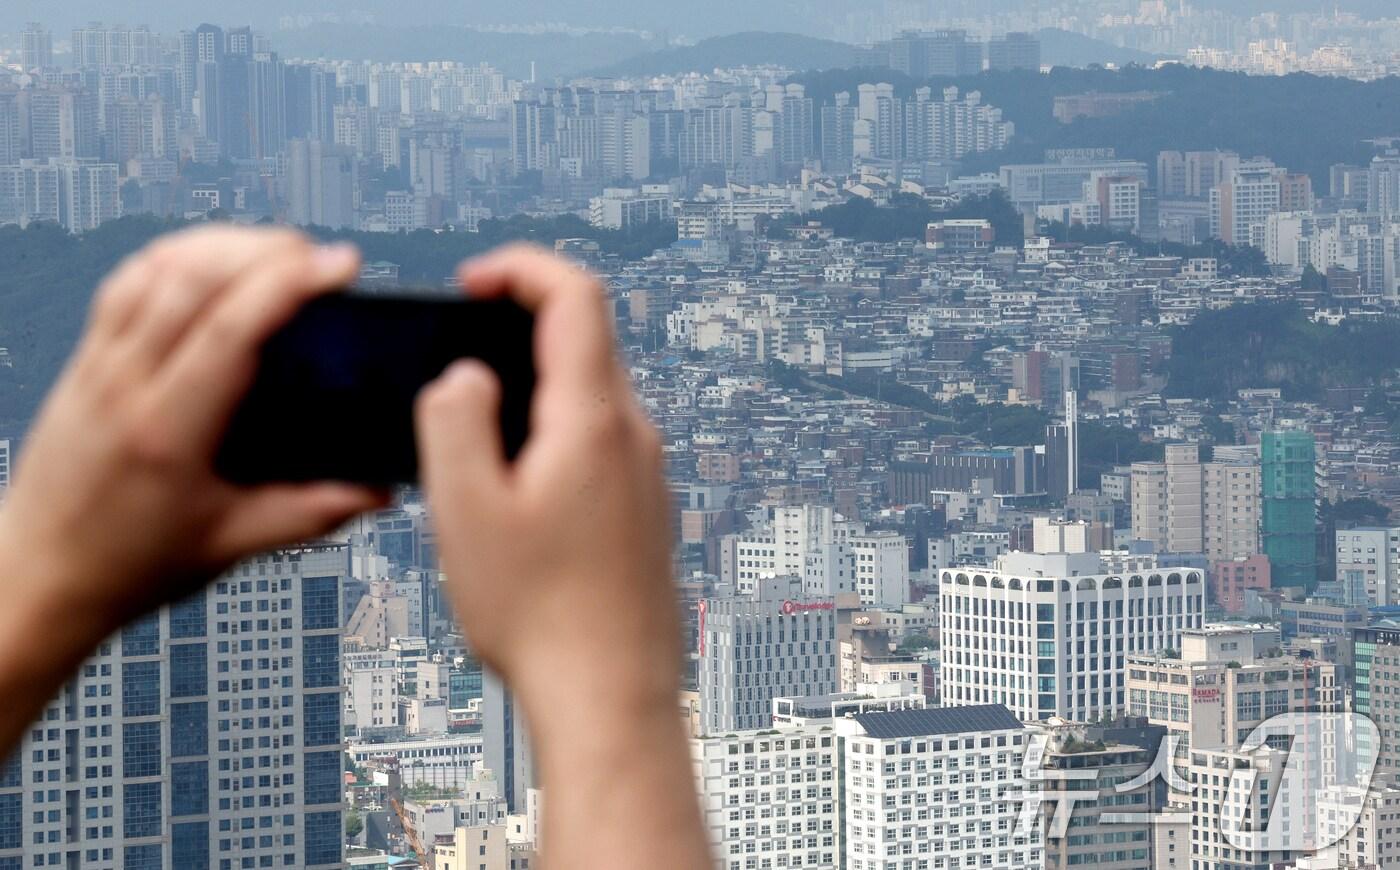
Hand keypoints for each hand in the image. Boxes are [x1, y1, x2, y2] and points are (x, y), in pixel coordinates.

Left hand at [0, 226, 387, 628]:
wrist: (37, 577)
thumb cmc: (126, 566)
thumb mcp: (232, 543)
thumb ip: (311, 514)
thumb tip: (375, 490)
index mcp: (167, 431)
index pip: (230, 327)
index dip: (289, 284)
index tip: (338, 266)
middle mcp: (125, 384)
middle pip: (194, 277)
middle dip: (266, 250)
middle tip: (318, 259)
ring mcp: (98, 365)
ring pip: (157, 267)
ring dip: (222, 244)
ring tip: (274, 252)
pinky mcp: (85, 359)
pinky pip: (126, 281)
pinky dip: (176, 256)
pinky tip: (211, 261)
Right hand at [416, 246, 708, 869]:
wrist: (611, 697)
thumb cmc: (540, 615)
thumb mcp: (465, 509)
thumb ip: (455, 420)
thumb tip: (465, 376)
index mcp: (595, 421)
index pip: (574, 296)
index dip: (519, 268)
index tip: (470, 283)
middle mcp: (635, 436)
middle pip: (587, 339)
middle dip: (518, 326)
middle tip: (458, 354)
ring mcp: (647, 473)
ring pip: (592, 394)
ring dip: (532, 386)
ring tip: (474, 435)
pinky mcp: (644, 509)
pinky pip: (599, 440)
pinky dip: (553, 432)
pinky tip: (514, 489)